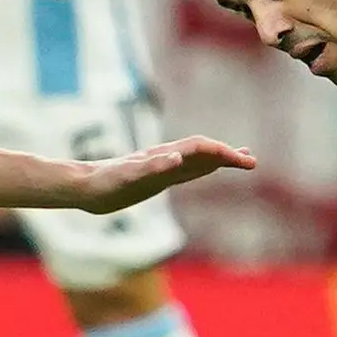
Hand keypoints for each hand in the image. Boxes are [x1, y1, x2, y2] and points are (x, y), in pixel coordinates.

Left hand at [78, 135, 257, 210]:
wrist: (83, 186)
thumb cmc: (103, 183)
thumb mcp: (127, 177)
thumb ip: (153, 167)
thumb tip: (178, 157)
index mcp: (164, 157)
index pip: (201, 150)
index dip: (224, 154)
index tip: (246, 161)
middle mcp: (166, 158)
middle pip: (204, 152)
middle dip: (228, 156)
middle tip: (252, 161)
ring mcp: (162, 167)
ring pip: (198, 160)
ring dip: (219, 159)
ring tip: (240, 159)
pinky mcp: (155, 177)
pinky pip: (185, 170)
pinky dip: (203, 167)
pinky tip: (207, 169)